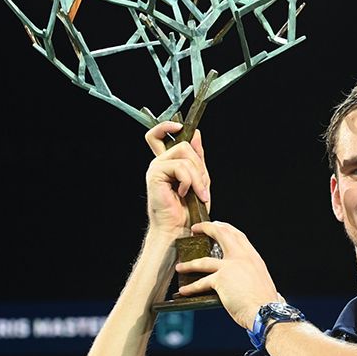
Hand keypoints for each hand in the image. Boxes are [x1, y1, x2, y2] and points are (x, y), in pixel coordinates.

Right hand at [143, 122, 211, 236]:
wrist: (179, 229)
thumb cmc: (188, 210)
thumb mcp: (200, 179)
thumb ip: (197, 157)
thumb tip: (196, 134)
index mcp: (167, 162)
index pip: (159, 134)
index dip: (167, 126)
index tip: (180, 127)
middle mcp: (159, 162)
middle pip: (183, 143)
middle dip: (199, 165)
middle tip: (201, 186)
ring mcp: (156, 168)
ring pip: (185, 154)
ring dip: (197, 176)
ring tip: (197, 194)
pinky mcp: (155, 174)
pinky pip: (180, 167)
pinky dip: (189, 181)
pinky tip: (184, 194)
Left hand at [174, 220, 280, 330]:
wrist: (266, 311)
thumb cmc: (264, 301)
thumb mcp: (261, 279)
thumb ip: (250, 273)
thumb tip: (241, 278)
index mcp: (253, 257)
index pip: (238, 235)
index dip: (225, 228)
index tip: (217, 225)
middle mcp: (242, 257)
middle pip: (222, 234)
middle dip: (206, 228)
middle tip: (195, 229)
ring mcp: (230, 267)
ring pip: (204, 260)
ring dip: (189, 264)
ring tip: (181, 266)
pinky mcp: (221, 280)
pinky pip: (201, 282)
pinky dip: (191, 287)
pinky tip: (183, 291)